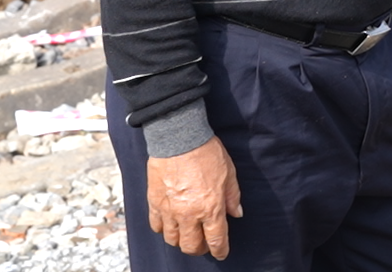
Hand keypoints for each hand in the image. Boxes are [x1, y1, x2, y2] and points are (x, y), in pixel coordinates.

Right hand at [147, 136, 242, 259]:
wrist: (179, 138)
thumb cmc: (207, 152)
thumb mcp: (229, 173)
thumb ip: (232, 197)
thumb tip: (236, 213)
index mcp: (211, 208)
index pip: (216, 240)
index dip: (220, 250)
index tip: (221, 253)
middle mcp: (189, 214)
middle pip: (191, 246)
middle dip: (199, 249)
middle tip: (204, 244)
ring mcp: (170, 210)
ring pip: (172, 240)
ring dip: (181, 241)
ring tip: (187, 234)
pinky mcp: (154, 203)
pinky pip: (156, 226)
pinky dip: (163, 229)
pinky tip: (170, 224)